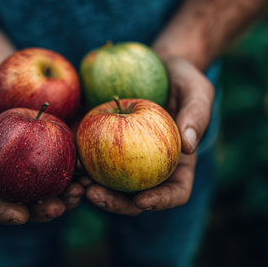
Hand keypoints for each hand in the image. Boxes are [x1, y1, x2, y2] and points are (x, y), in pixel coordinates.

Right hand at [0, 62, 83, 224]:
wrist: (19, 75)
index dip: (1, 211)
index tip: (20, 215)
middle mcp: (14, 171)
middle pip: (25, 202)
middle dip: (42, 212)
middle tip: (57, 208)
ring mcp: (38, 163)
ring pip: (52, 192)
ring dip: (67, 199)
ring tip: (80, 192)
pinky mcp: (60, 150)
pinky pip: (71, 169)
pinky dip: (81, 175)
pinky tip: (91, 174)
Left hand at [84, 56, 213, 214]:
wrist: (158, 66)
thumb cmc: (184, 79)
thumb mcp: (197, 91)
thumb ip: (196, 116)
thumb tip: (188, 147)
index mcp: (179, 164)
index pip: (175, 192)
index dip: (159, 202)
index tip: (141, 200)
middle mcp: (152, 167)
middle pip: (136, 197)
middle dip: (115, 202)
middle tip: (94, 194)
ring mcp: (128, 158)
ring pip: (111, 185)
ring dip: (92, 189)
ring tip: (76, 184)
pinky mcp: (108, 144)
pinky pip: (94, 160)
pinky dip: (82, 165)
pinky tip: (70, 161)